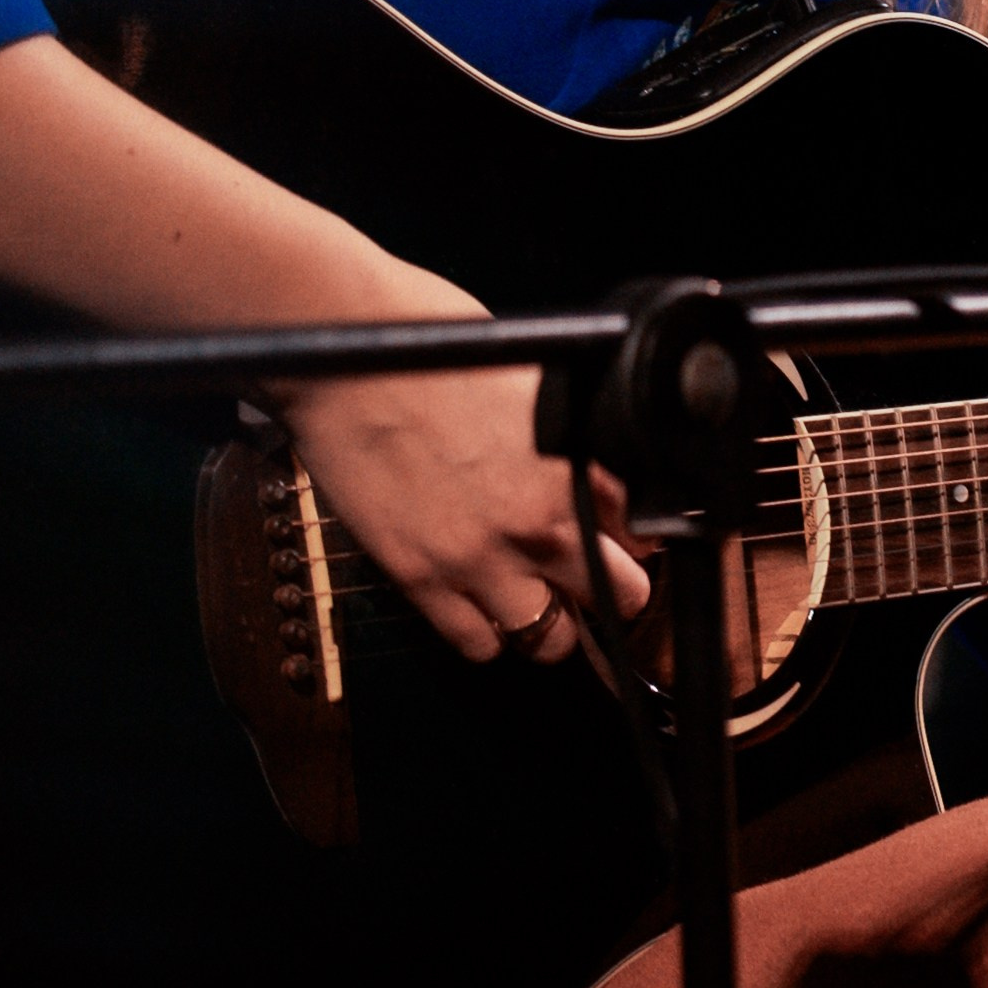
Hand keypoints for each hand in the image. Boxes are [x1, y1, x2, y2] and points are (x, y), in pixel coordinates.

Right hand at [270, 268, 652, 666]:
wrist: (342, 352)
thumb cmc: (431, 341)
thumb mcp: (530, 371)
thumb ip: (568, 431)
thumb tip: (591, 466)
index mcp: (576, 460)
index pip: (644, 531)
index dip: (634, 536)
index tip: (621, 537)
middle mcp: (540, 518)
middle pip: (621, 597)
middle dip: (611, 588)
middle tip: (590, 576)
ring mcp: (480, 557)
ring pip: (552, 640)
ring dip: (550, 620)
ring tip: (532, 592)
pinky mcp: (422, 578)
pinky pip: (478, 645)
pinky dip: (485, 632)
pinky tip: (477, 598)